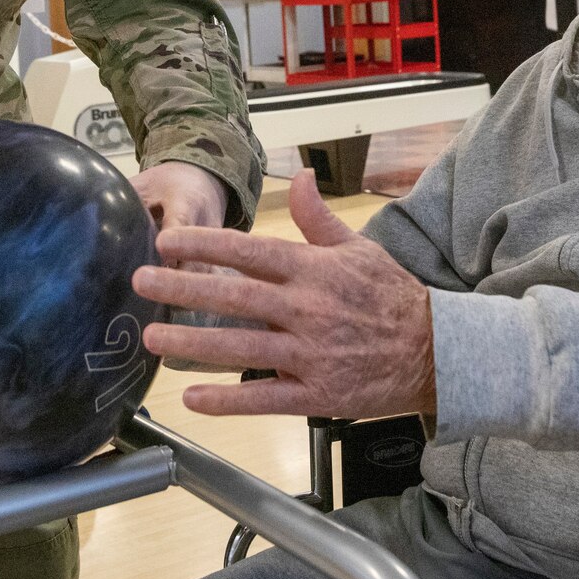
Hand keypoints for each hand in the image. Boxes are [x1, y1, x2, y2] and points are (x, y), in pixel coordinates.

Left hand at [131, 169, 437, 419]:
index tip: (167, 241)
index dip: (206, 246)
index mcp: (315, 272)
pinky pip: (265, 400)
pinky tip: (192, 398)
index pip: (251, 254)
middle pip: (236, 299)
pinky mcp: (318, 396)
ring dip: (193, 344)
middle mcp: (308, 311)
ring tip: (153, 338)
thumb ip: (318, 218)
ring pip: (242, 350)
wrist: (438, 353)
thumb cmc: (393, 297)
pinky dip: (227, 401)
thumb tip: (300, 176)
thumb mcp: (359, 248)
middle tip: (140, 282)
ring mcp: (312, 356)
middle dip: (183, 289)